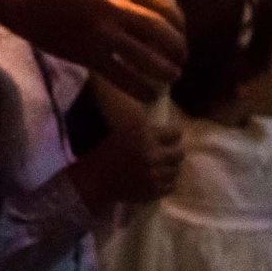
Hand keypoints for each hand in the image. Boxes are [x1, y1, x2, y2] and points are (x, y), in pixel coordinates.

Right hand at [15, 0, 185, 100]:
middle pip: (161, 31)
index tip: (181, 35)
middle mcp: (114, 4)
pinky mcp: (89, 54)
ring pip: (148, 57)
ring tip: (172, 76)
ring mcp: (102, 31)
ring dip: (166, 71)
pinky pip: (125, 76)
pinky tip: (150, 94)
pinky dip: (142, 89)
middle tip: (181, 59)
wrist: (32, 1)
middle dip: (178, 49)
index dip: (180, 24)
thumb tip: (164, 26)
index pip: (164, 4)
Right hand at [72, 102, 186, 210]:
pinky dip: (166, 183)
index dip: (172, 134)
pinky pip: (170, 186)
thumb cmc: (101, 146)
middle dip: (173, 152)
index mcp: (144, 134)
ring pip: (175, 171)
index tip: (167, 136)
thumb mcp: (114, 119)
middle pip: (179, 153)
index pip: (176, 133)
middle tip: (166, 152)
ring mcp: (153, 174)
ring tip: (161, 166)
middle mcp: (152, 154)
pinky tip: (157, 179)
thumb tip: (127, 78)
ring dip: (169, 168)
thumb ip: (121, 99)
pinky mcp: (151, 192)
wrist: (92, 178)